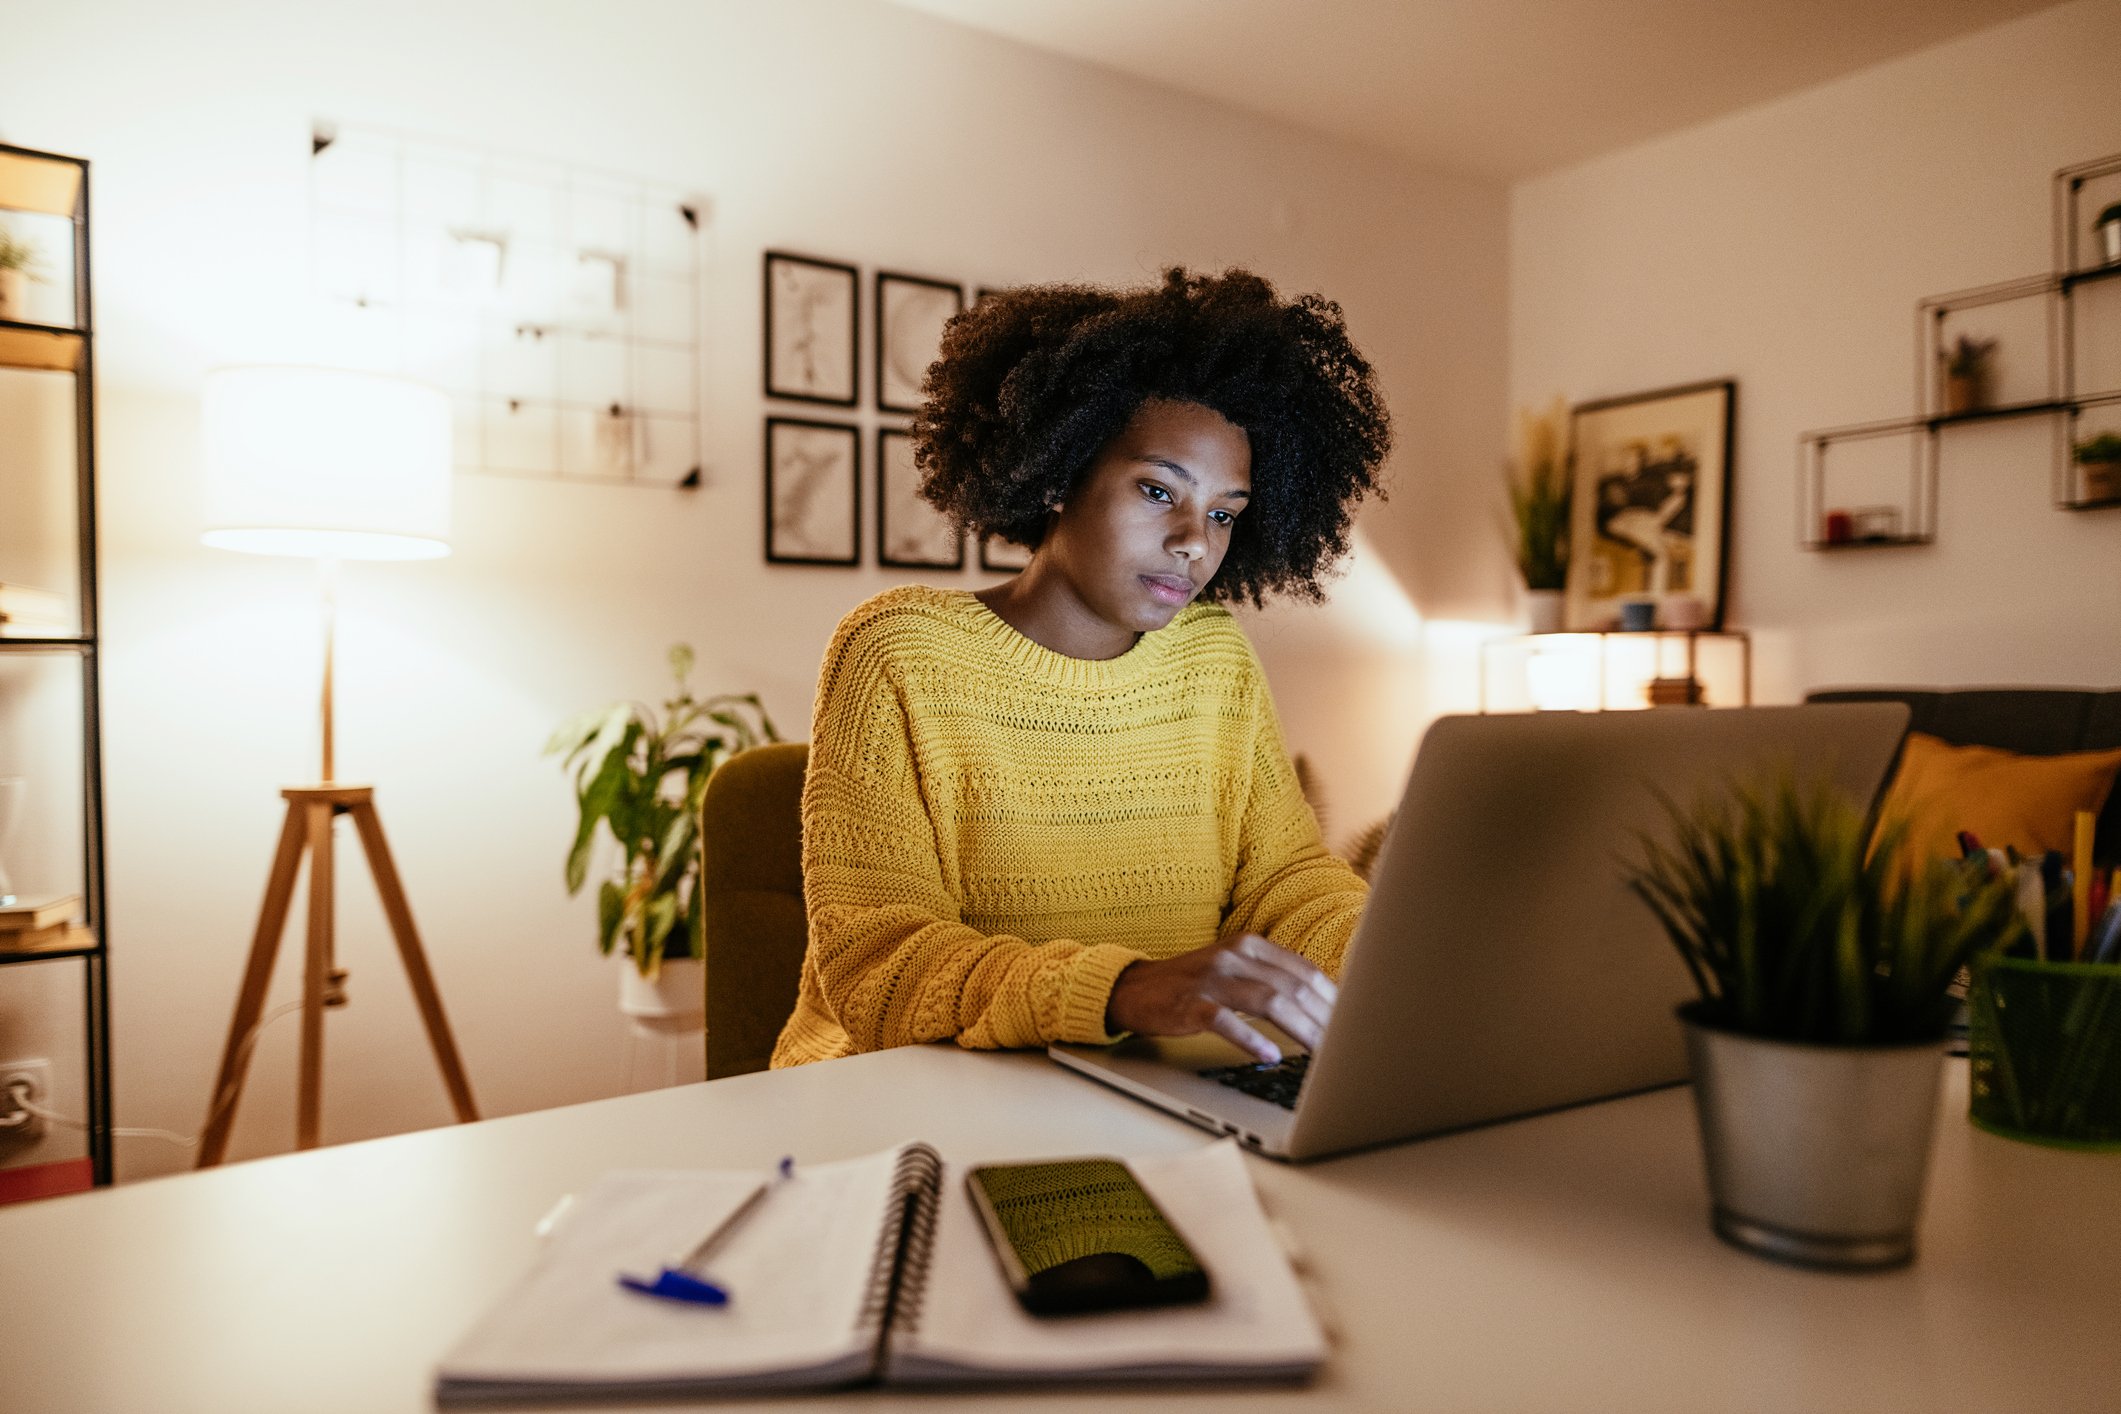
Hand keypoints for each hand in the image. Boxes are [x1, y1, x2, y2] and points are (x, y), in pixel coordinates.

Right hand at [1104, 932, 1337, 1063]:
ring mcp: (1210, 980)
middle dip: (1324, 1019)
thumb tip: (1323, 1008)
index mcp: (1249, 946)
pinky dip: (1251, 1040)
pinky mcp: (1189, 1004)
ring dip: (1300, 1030)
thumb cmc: (1192, 985)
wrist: (1134, 989)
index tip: (1354, 1023)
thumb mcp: (1234, 971)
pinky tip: (1270, 1056)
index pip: (1305, 971)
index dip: (1333, 999)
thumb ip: (1272, 980)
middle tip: (1346, 1046)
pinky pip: (1225, 1021)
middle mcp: (1233, 957)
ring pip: (1268, 1002)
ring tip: (1321, 1053)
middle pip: (1292, 987)